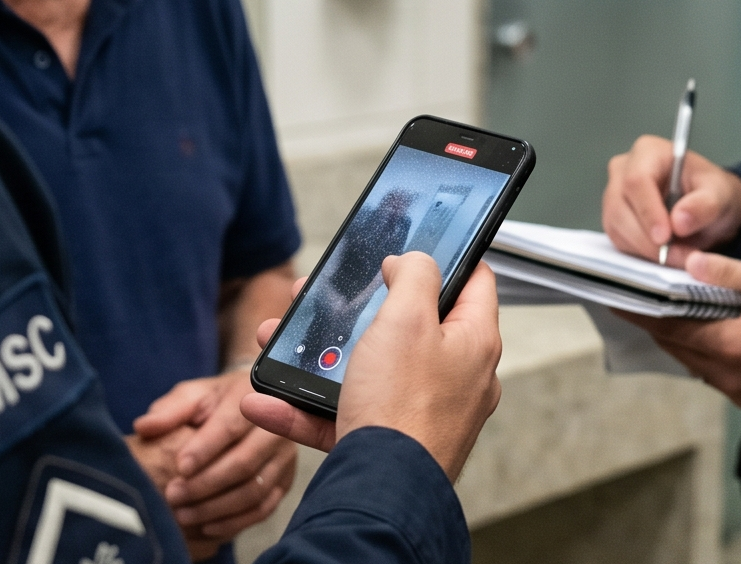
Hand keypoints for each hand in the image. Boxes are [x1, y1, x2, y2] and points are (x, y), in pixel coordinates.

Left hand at [132, 373, 296, 544]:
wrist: (256, 405)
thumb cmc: (218, 401)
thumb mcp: (195, 395)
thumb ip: (171, 409)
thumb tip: (144, 426)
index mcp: (252, 397)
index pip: (231, 425)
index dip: (205, 448)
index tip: (179, 467)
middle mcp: (276, 427)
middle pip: (244, 462)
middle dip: (205, 484)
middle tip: (173, 496)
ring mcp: (285, 456)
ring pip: (254, 489)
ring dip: (217, 507)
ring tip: (183, 515)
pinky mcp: (285, 480)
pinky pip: (264, 508)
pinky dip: (236, 522)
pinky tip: (207, 526)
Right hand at [242, 254, 502, 481]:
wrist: (382, 492)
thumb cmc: (403, 409)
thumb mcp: (407, 320)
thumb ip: (414, 277)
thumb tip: (412, 261)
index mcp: (473, 342)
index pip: (473, 282)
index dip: (446, 257)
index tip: (415, 248)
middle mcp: (455, 377)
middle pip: (408, 326)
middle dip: (360, 310)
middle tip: (328, 299)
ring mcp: (423, 411)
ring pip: (367, 370)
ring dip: (320, 355)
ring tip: (279, 339)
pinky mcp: (390, 442)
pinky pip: (343, 415)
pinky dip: (305, 406)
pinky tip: (267, 401)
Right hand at [603, 135, 740, 266]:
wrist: (708, 209)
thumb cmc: (712, 193)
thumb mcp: (720, 195)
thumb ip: (704, 205)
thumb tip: (679, 221)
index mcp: (648, 152)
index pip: (636, 180)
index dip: (648, 211)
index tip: (665, 237)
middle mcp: (624, 170)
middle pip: (620, 207)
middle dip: (648, 238)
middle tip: (676, 255)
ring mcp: (614, 195)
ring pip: (617, 228)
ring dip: (646, 249)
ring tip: (678, 256)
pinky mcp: (614, 219)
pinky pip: (619, 241)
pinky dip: (642, 253)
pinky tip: (666, 254)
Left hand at [620, 251, 740, 408]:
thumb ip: (731, 274)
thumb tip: (690, 265)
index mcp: (733, 347)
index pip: (672, 328)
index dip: (642, 312)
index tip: (617, 298)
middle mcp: (729, 376)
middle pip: (677, 347)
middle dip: (655, 322)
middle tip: (634, 299)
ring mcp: (738, 392)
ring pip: (693, 361)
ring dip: (679, 337)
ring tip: (663, 310)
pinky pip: (711, 371)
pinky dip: (701, 350)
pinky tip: (701, 330)